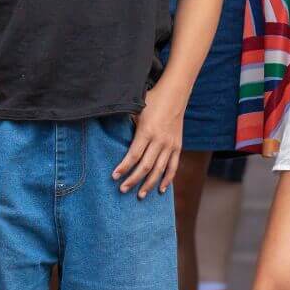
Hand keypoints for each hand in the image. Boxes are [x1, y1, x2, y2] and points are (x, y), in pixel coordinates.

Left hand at [113, 83, 183, 197]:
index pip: (133, 155)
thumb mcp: (137, 109)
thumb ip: (126, 124)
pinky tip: (161, 189)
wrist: (175, 94)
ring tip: (140, 195)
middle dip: (133, 180)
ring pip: (159, 170)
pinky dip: (168, 179)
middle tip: (123, 189)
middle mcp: (160, 140)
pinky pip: (173, 166)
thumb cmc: (152, 100)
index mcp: (147, 131)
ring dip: (149, 184)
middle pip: (145, 166)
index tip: (114, 176)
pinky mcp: (178, 146)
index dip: (123, 167)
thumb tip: (111, 134)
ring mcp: (170, 145)